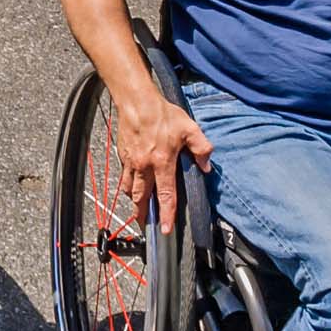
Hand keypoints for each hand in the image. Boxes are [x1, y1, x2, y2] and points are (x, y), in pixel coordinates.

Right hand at [113, 91, 210, 226]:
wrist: (136, 101)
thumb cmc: (162, 113)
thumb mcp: (189, 128)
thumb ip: (201, 148)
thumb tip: (206, 165)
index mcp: (162, 162)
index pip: (165, 195)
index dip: (166, 214)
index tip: (165, 229)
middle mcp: (145, 166)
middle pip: (142, 197)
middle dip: (144, 214)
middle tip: (146, 225)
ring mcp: (132, 161)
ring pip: (130, 189)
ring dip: (134, 202)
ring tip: (137, 211)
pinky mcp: (123, 155)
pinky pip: (124, 176)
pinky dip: (127, 186)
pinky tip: (131, 187)